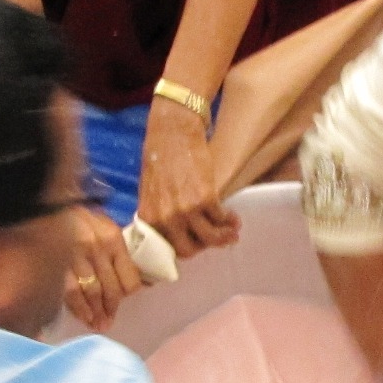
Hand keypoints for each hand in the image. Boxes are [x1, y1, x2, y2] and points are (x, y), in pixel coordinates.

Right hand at [66, 206, 144, 330]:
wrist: (41, 199)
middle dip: (111, 309)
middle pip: (111, 288)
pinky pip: (71, 292)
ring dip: (96, 313)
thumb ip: (115, 250)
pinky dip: (79, 309)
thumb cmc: (75, 215)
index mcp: (112, 238)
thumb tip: (135, 279)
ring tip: (98, 325)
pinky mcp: (57, 264)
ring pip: (92, 293)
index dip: (128, 292)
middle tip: (109, 322)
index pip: (130, 276)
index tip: (124, 300)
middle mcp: (97, 248)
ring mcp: (76, 257)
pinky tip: (83, 317)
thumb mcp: (101, 225)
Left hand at [138, 98, 240, 258]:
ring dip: (224, 237)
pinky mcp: (205, 198)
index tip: (196, 245)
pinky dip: (230, 220)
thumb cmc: (159, 158)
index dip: (184, 249)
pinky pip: (221, 218)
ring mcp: (186, 210)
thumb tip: (174, 234)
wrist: (173, 132)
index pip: (166, 250)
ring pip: (210, 238)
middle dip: (204, 246)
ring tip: (232, 232)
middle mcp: (166, 218)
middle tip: (214, 239)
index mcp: (149, 218)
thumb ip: (159, 215)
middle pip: (189, 249)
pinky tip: (233, 217)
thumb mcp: (149, 192)